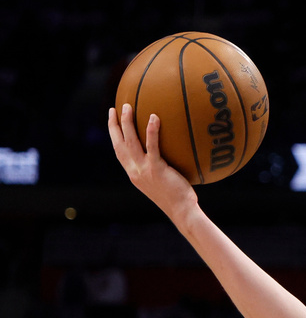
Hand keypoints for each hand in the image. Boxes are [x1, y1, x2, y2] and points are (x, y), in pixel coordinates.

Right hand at [107, 103, 196, 221]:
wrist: (181, 211)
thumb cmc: (178, 197)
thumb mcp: (162, 182)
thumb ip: (158, 168)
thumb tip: (169, 153)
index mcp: (134, 174)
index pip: (119, 152)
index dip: (114, 136)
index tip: (112, 122)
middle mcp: (134, 171)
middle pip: (119, 144)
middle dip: (114, 125)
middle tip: (114, 108)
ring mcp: (143, 170)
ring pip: (130, 142)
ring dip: (127, 123)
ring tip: (127, 107)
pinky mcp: (156, 169)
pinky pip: (152, 146)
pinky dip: (151, 131)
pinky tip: (154, 117)